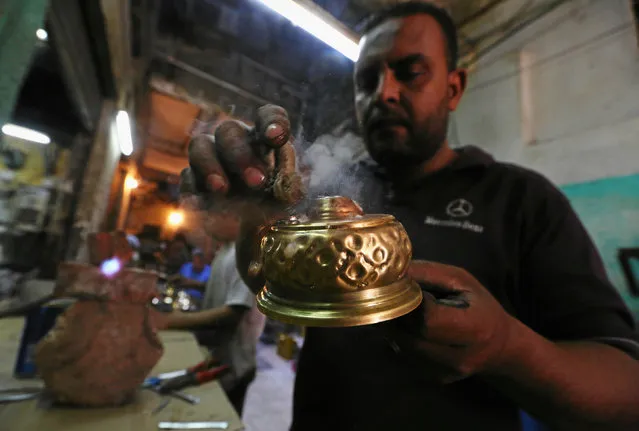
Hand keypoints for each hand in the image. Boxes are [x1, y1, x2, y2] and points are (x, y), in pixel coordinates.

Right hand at [180, 105, 304, 206]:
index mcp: (264, 142)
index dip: (272, 121)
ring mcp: (209, 160)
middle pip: (228, 130)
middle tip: (256, 182)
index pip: (268, 117)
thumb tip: (286, 181)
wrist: (248, 240)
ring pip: (200, 144)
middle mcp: (235, 145)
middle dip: (240, 154)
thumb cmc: (272, 210)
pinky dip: (195, 191)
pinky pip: (187, 178)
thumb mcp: (288, 201)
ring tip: (221, 190)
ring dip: (210, 165)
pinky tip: (205, 206)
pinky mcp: (191, 182)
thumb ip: (290, 187)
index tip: (276, 137)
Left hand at [385, 260, 516, 383]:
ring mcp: (448, 372)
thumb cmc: (479, 306)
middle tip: (392, 302)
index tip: (407, 291)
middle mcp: (461, 357)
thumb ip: (429, 274)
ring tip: (401, 314)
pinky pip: (406, 359)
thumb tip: (393, 271)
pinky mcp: (436, 378)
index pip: (428, 320)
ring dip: (395, 331)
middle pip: (412, 339)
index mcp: (475, 328)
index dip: (411, 304)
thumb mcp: (462, 281)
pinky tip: (409, 330)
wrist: (500, 347)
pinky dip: (401, 342)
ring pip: (404, 350)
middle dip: (397, 319)